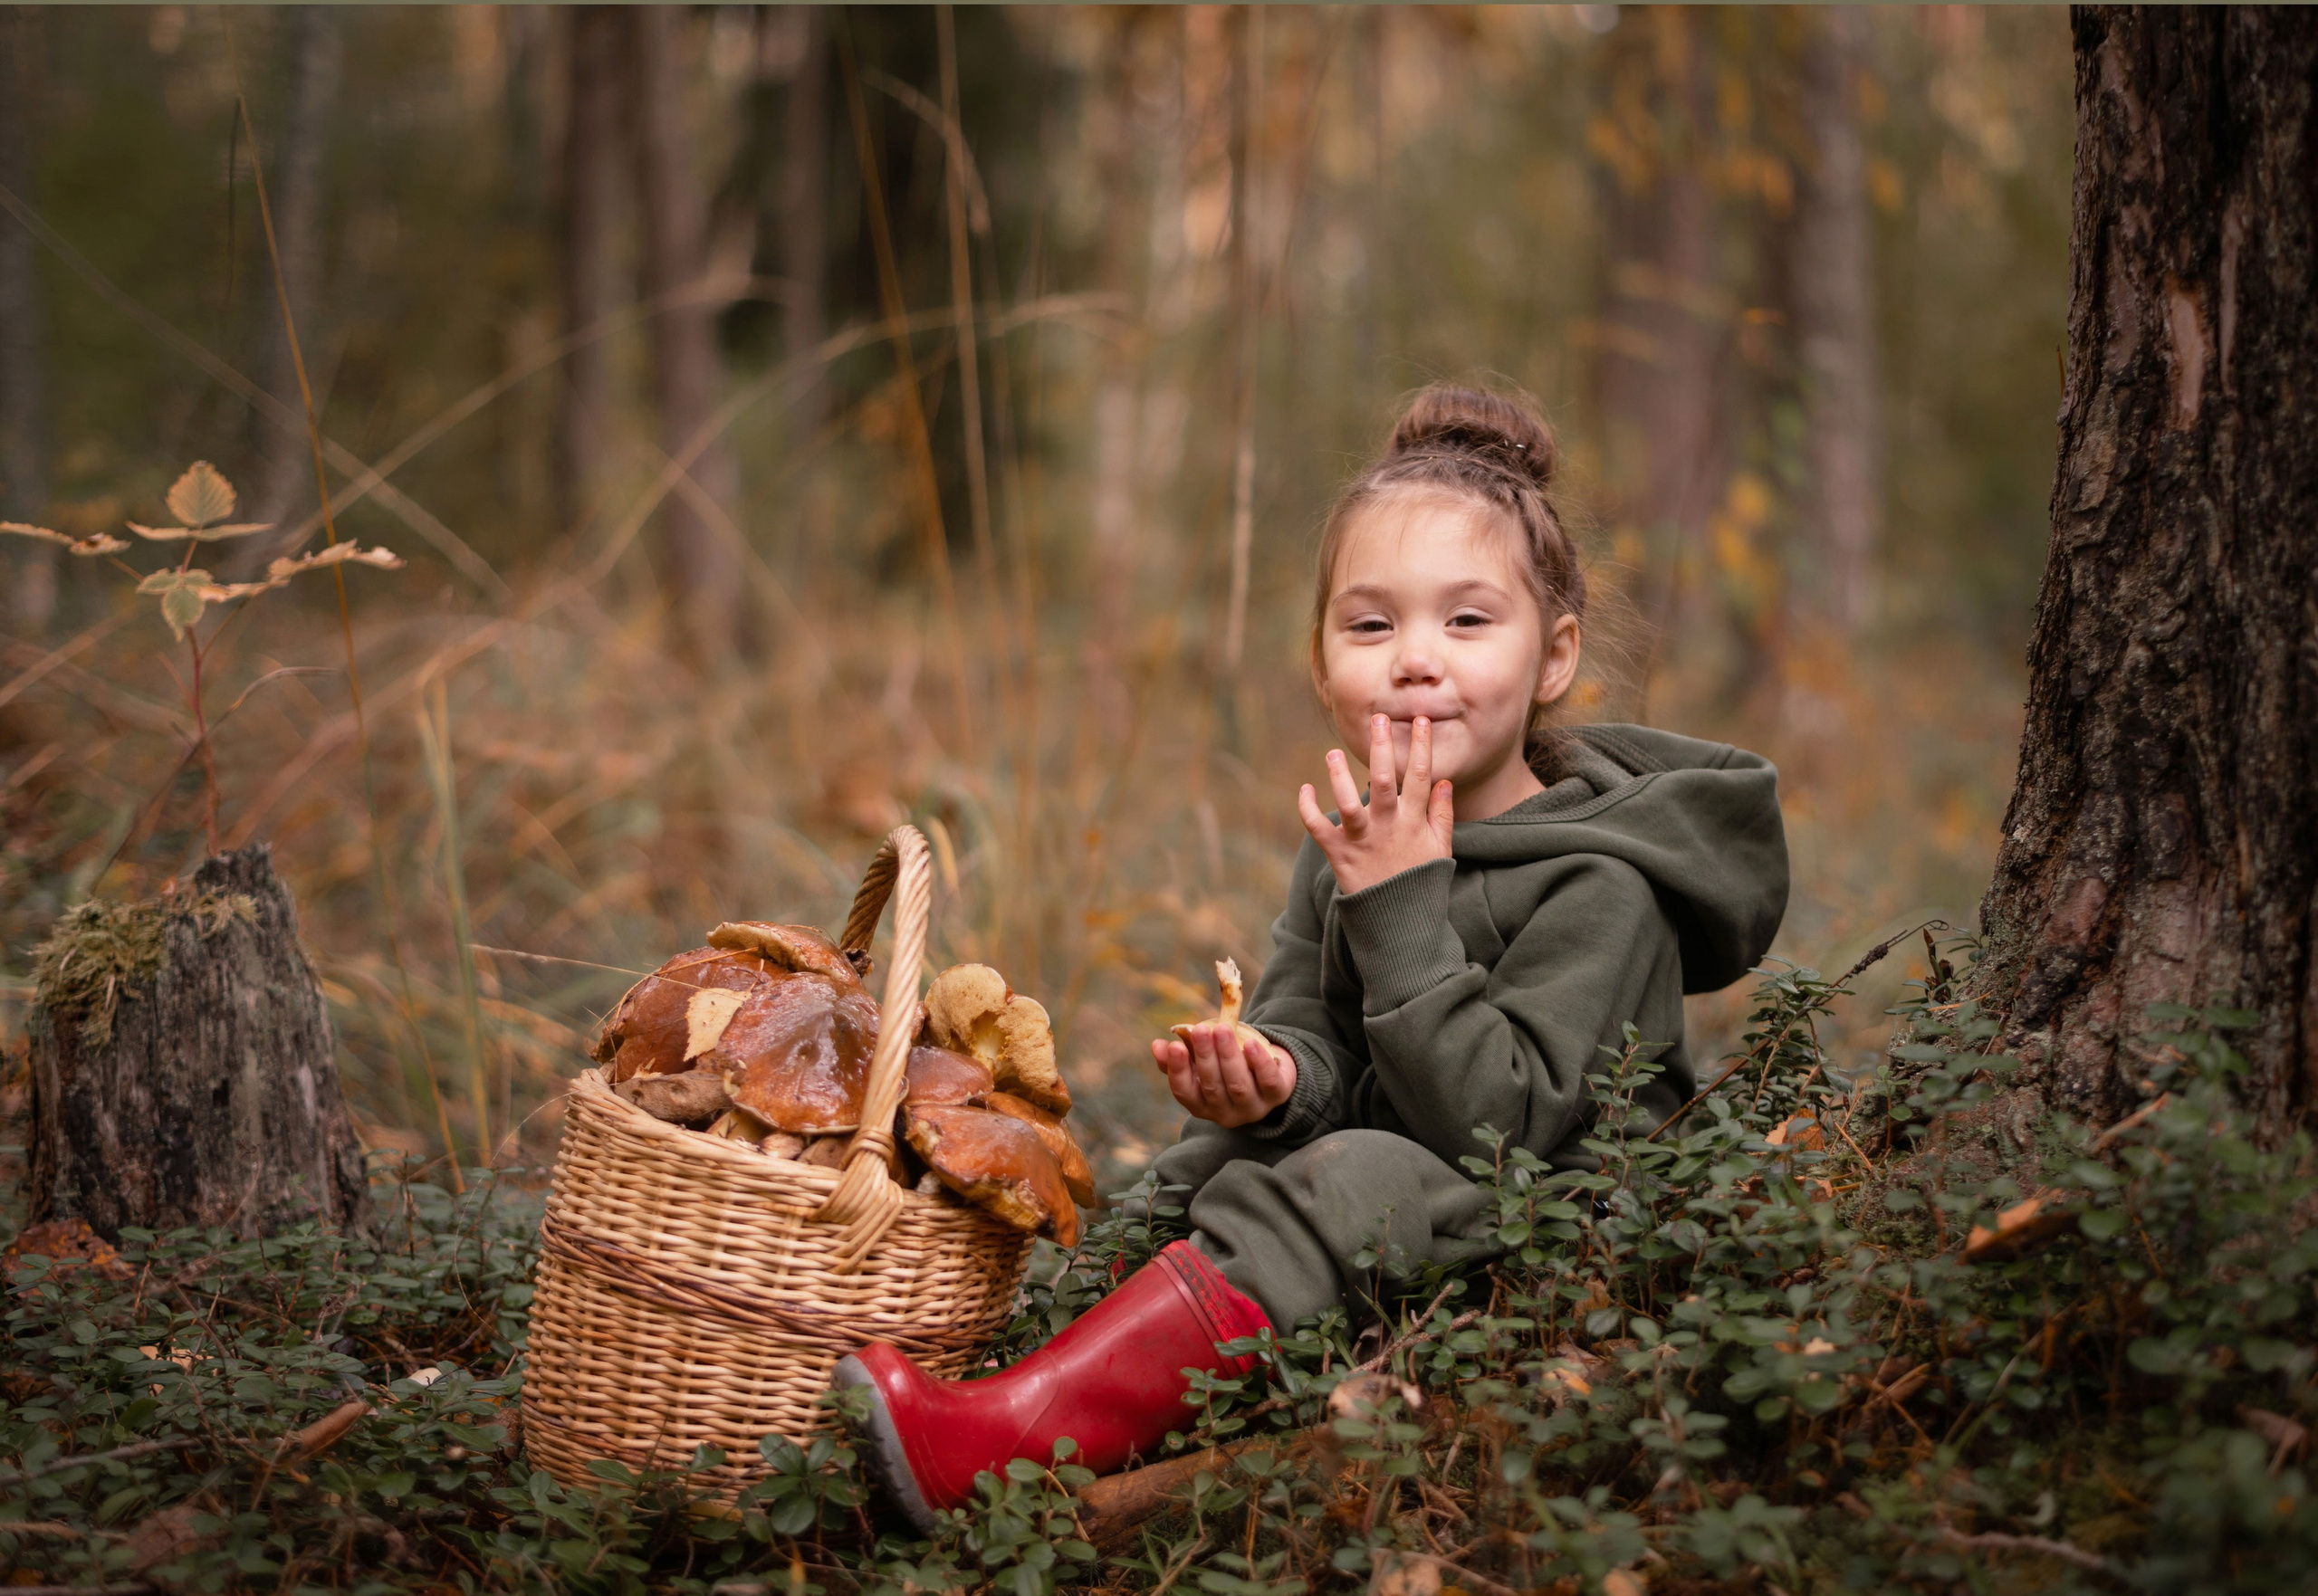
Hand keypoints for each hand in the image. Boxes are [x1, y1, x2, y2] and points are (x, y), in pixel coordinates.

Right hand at [1150, 1022, 1295, 1128]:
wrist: (1269, 1071)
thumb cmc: (1226, 1067)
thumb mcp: (1201, 1064)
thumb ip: (1178, 1058)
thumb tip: (1157, 1046)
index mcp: (1202, 1106)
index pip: (1185, 1093)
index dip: (1178, 1070)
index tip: (1174, 1045)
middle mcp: (1225, 1113)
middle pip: (1213, 1087)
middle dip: (1205, 1057)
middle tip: (1200, 1029)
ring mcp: (1253, 1107)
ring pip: (1238, 1085)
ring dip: (1228, 1056)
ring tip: (1221, 1029)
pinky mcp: (1277, 1095)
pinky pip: (1268, 1081)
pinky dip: (1259, 1063)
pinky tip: (1251, 1044)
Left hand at [1297, 714, 1454, 894]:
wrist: (1398, 923)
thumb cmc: (1420, 882)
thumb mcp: (1440, 848)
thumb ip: (1442, 814)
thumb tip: (1445, 781)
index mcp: (1414, 822)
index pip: (1421, 776)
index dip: (1420, 746)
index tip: (1419, 720)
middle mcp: (1387, 827)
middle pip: (1385, 780)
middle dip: (1382, 747)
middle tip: (1379, 718)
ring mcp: (1361, 840)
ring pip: (1348, 802)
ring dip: (1339, 776)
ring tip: (1332, 753)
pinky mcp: (1338, 854)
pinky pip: (1317, 828)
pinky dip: (1307, 808)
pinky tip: (1305, 788)